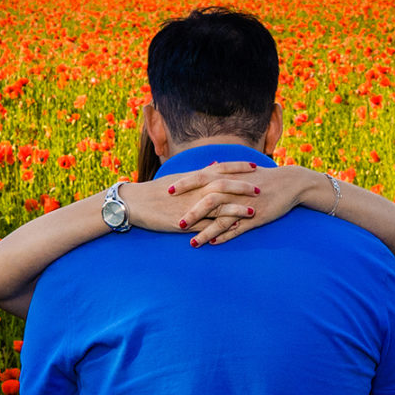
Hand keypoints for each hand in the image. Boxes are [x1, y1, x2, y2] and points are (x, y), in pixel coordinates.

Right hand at [125, 161, 260, 240]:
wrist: (134, 203)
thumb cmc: (155, 191)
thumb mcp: (178, 178)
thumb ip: (198, 174)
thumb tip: (214, 165)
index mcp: (193, 177)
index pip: (220, 168)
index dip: (238, 167)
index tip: (254, 166)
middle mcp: (194, 189)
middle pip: (223, 185)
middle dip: (242, 186)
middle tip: (260, 188)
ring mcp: (190, 206)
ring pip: (218, 205)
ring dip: (236, 208)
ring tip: (253, 211)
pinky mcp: (184, 222)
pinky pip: (207, 225)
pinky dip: (221, 226)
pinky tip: (234, 229)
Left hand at [168, 164, 309, 245]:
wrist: (290, 183)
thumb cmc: (263, 177)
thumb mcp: (242, 171)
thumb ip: (223, 172)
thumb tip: (208, 167)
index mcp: (229, 176)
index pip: (201, 178)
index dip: (184, 184)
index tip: (168, 191)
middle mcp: (234, 190)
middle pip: (208, 201)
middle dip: (191, 213)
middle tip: (175, 223)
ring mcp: (244, 205)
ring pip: (221, 219)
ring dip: (205, 232)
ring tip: (192, 243)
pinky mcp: (255, 217)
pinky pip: (237, 229)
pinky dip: (224, 236)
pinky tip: (213, 244)